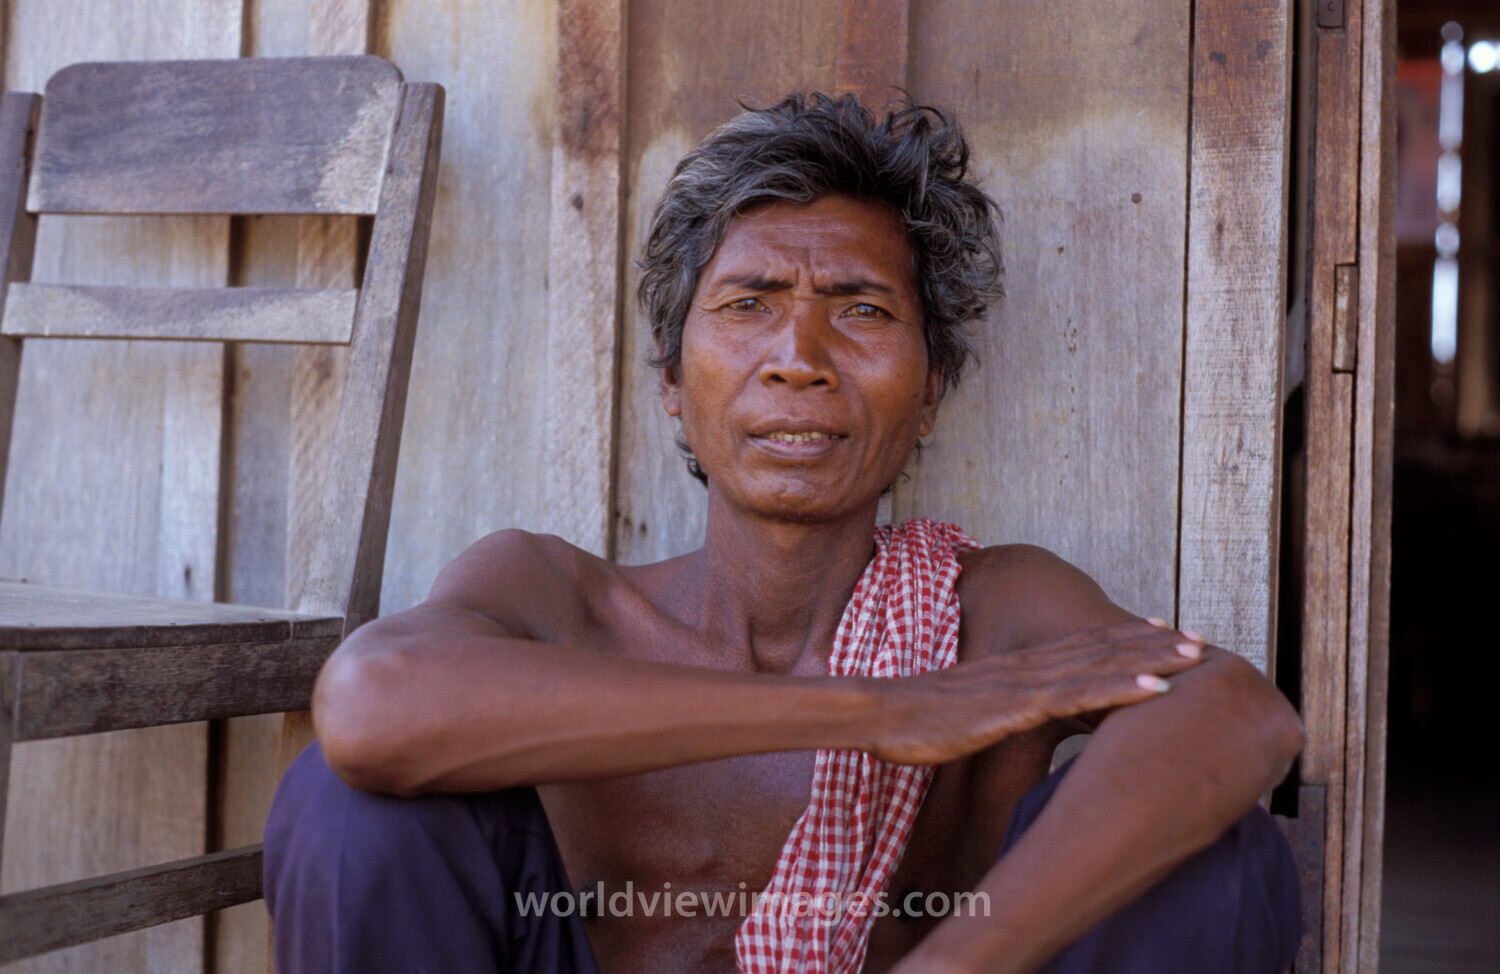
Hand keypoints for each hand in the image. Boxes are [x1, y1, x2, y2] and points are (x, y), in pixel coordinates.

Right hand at [867, 619, 1204, 764]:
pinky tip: (1159, 688)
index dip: (1122, 639)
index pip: (1077, 649)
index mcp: (1013, 672)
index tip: (1160, 631)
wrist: (875, 713)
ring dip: (1154, 657)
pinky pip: (1081, 695)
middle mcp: (1026, 669)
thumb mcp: (958, 721)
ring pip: (1101, 666)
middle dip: (1153, 642)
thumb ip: (985, 717)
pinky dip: (1123, 687)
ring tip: (1197, 653)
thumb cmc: (908, 723)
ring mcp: (1025, 685)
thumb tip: (997, 727)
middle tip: (1201, 638)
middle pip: (1100, 649)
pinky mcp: (1019, 706)